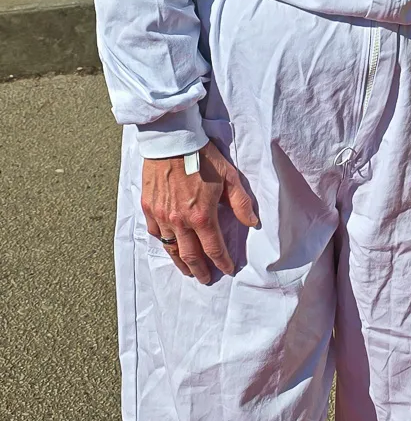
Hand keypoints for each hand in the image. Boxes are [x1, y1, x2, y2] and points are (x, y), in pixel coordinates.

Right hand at [140, 140, 258, 284]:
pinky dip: (164, 243)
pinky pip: (155, 233)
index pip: (214, 248)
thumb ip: (241, 203)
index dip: (222, 261)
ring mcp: (162, 216)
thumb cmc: (203, 157)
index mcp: (202, 216)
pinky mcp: (148, 208)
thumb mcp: (230, 177)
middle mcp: (180, 221)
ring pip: (171, 248)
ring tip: (188, 271)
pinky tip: (169, 246)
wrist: (172, 141)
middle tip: (206, 279)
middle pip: (190, 256)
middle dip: (200, 270)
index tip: (227, 269)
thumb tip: (252, 222)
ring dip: (181, 263)